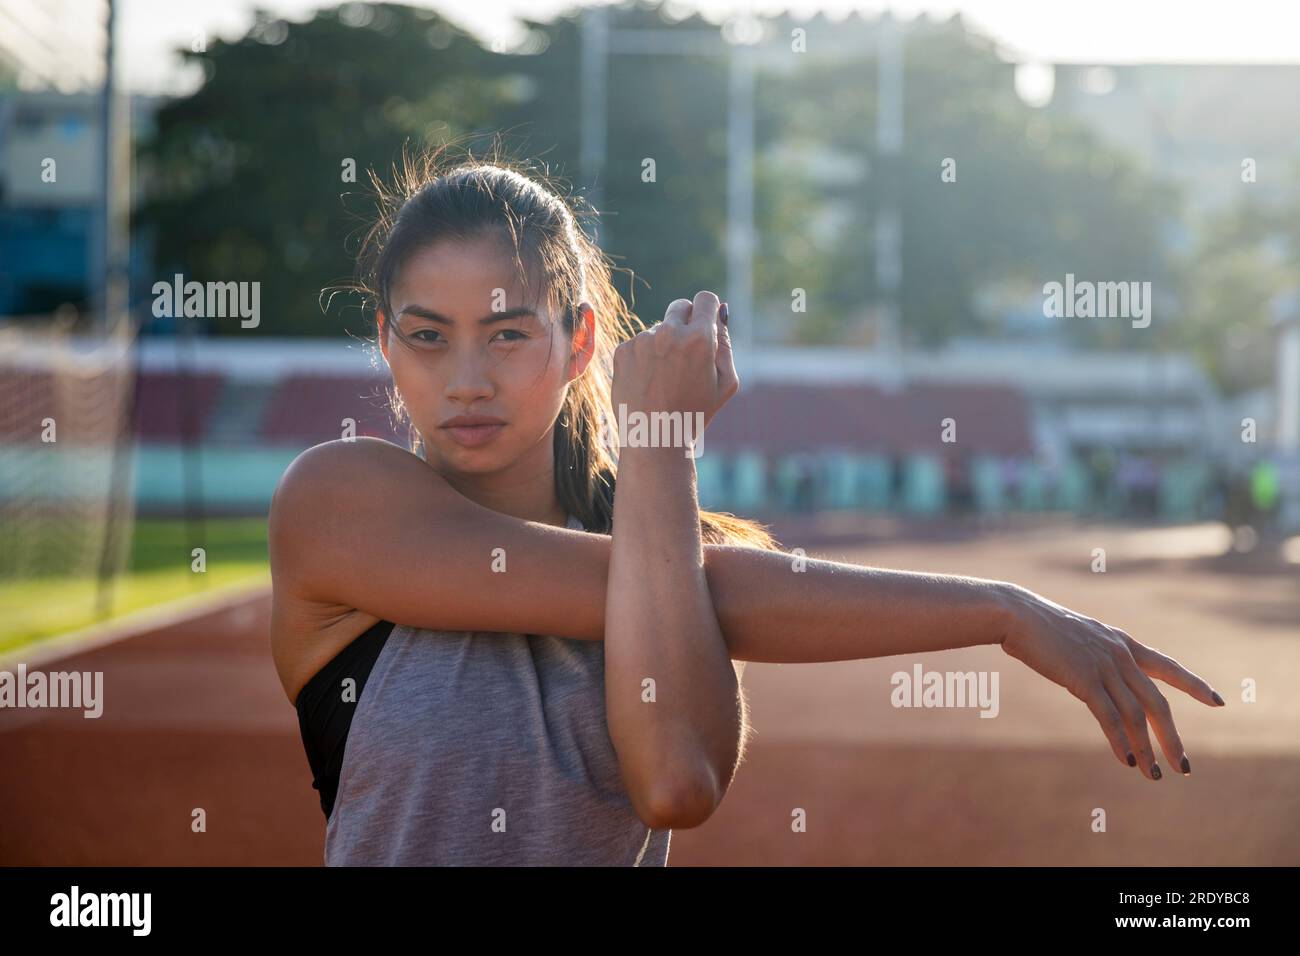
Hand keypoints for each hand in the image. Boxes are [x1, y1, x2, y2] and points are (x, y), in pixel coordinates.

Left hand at [611, 291, 738, 447]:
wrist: (655, 440)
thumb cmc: (695, 414)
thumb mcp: (726, 383)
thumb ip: (726, 343)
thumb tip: (721, 311)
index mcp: (700, 339)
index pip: (705, 299)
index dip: (707, 311)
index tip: (705, 323)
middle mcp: (669, 333)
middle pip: (680, 306)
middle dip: (686, 322)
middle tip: (686, 353)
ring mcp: (642, 341)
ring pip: (658, 329)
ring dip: (663, 345)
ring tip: (665, 380)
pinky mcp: (622, 351)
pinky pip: (638, 344)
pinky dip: (644, 358)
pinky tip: (648, 382)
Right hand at [998, 583, 1223, 779]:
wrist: (1017, 614)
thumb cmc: (1040, 626)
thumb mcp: (1079, 638)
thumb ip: (1096, 655)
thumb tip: (1100, 678)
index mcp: (1122, 643)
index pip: (1168, 667)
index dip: (1195, 685)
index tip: (1218, 702)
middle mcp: (1120, 655)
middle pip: (1157, 703)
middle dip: (1172, 738)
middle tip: (1183, 766)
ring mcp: (1103, 666)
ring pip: (1136, 716)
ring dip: (1147, 750)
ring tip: (1153, 775)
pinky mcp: (1083, 679)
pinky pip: (1109, 717)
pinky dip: (1120, 741)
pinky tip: (1126, 760)